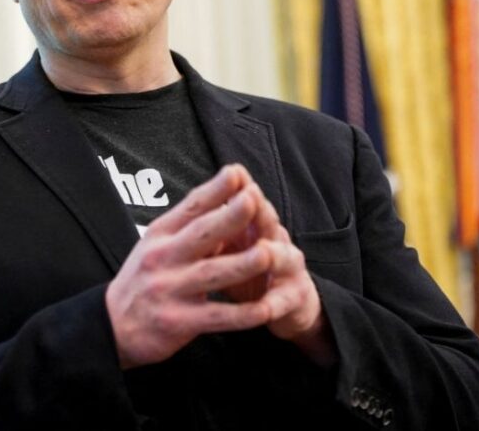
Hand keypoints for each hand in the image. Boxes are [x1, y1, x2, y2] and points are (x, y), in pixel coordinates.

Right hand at [106, 165, 281, 368]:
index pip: (189, 208)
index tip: (237, 173)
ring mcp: (169, 290)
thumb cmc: (143, 280)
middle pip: (200, 235)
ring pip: (210, 274)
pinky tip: (264, 310)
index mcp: (160, 235)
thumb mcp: (156, 246)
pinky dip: (240, 315)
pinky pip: (215, 317)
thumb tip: (228, 206)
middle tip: (253, 201)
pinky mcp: (177, 322)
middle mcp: (162, 258)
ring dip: (241, 264)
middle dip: (228, 217)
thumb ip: (189, 229)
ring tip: (268, 254)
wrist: (112, 326)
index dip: (214, 190)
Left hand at [228, 184, 334, 366]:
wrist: (279, 306)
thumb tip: (185, 199)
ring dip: (273, 254)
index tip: (232, 171)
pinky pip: (283, 302)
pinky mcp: (293, 299)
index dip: (240, 188)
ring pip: (282, 258)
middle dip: (258, 211)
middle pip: (268, 222)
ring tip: (264, 252)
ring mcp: (287, 269)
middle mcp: (274, 240)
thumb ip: (212, 225)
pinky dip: (273, 305)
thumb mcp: (226, 245)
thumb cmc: (242, 269)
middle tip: (249, 198)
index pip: (248, 201)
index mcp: (254, 225)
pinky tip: (266, 308)